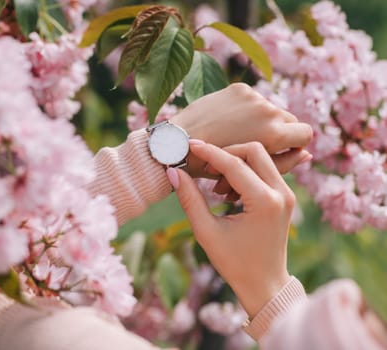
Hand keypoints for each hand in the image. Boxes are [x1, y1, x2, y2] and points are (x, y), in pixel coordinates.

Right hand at [166, 142, 293, 317]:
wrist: (265, 284)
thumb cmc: (234, 263)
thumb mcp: (206, 231)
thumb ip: (190, 199)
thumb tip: (174, 172)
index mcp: (264, 202)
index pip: (234, 164)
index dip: (209, 152)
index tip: (190, 145)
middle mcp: (281, 194)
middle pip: (254, 150)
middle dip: (226, 153)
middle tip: (205, 170)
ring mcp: (287, 194)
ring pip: (261, 158)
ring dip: (236, 162)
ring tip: (217, 188)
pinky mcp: (285, 197)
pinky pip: (265, 170)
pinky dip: (245, 172)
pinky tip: (229, 192)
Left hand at [170, 83, 312, 177]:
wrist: (176, 144)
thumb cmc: (212, 167)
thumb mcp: (249, 172)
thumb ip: (283, 163)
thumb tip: (309, 155)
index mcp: (273, 133)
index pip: (305, 134)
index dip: (295, 145)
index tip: (279, 153)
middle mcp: (267, 110)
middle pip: (290, 119)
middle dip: (278, 133)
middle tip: (256, 148)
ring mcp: (252, 96)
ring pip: (271, 109)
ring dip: (262, 122)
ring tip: (238, 138)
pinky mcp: (238, 89)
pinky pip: (253, 100)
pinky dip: (246, 111)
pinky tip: (227, 124)